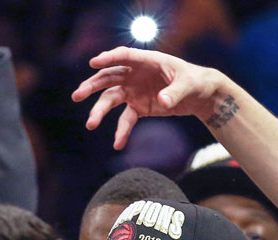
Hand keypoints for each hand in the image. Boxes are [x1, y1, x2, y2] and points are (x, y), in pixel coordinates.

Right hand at [73, 46, 228, 148]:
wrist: (200, 96)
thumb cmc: (195, 82)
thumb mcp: (189, 85)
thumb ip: (175, 92)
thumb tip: (162, 101)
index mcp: (147, 61)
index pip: (123, 56)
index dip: (108, 58)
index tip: (93, 63)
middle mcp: (135, 75)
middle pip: (109, 78)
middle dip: (92, 86)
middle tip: (77, 95)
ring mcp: (134, 91)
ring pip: (111, 99)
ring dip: (99, 111)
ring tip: (90, 125)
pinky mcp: (138, 107)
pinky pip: (126, 120)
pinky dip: (122, 132)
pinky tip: (118, 144)